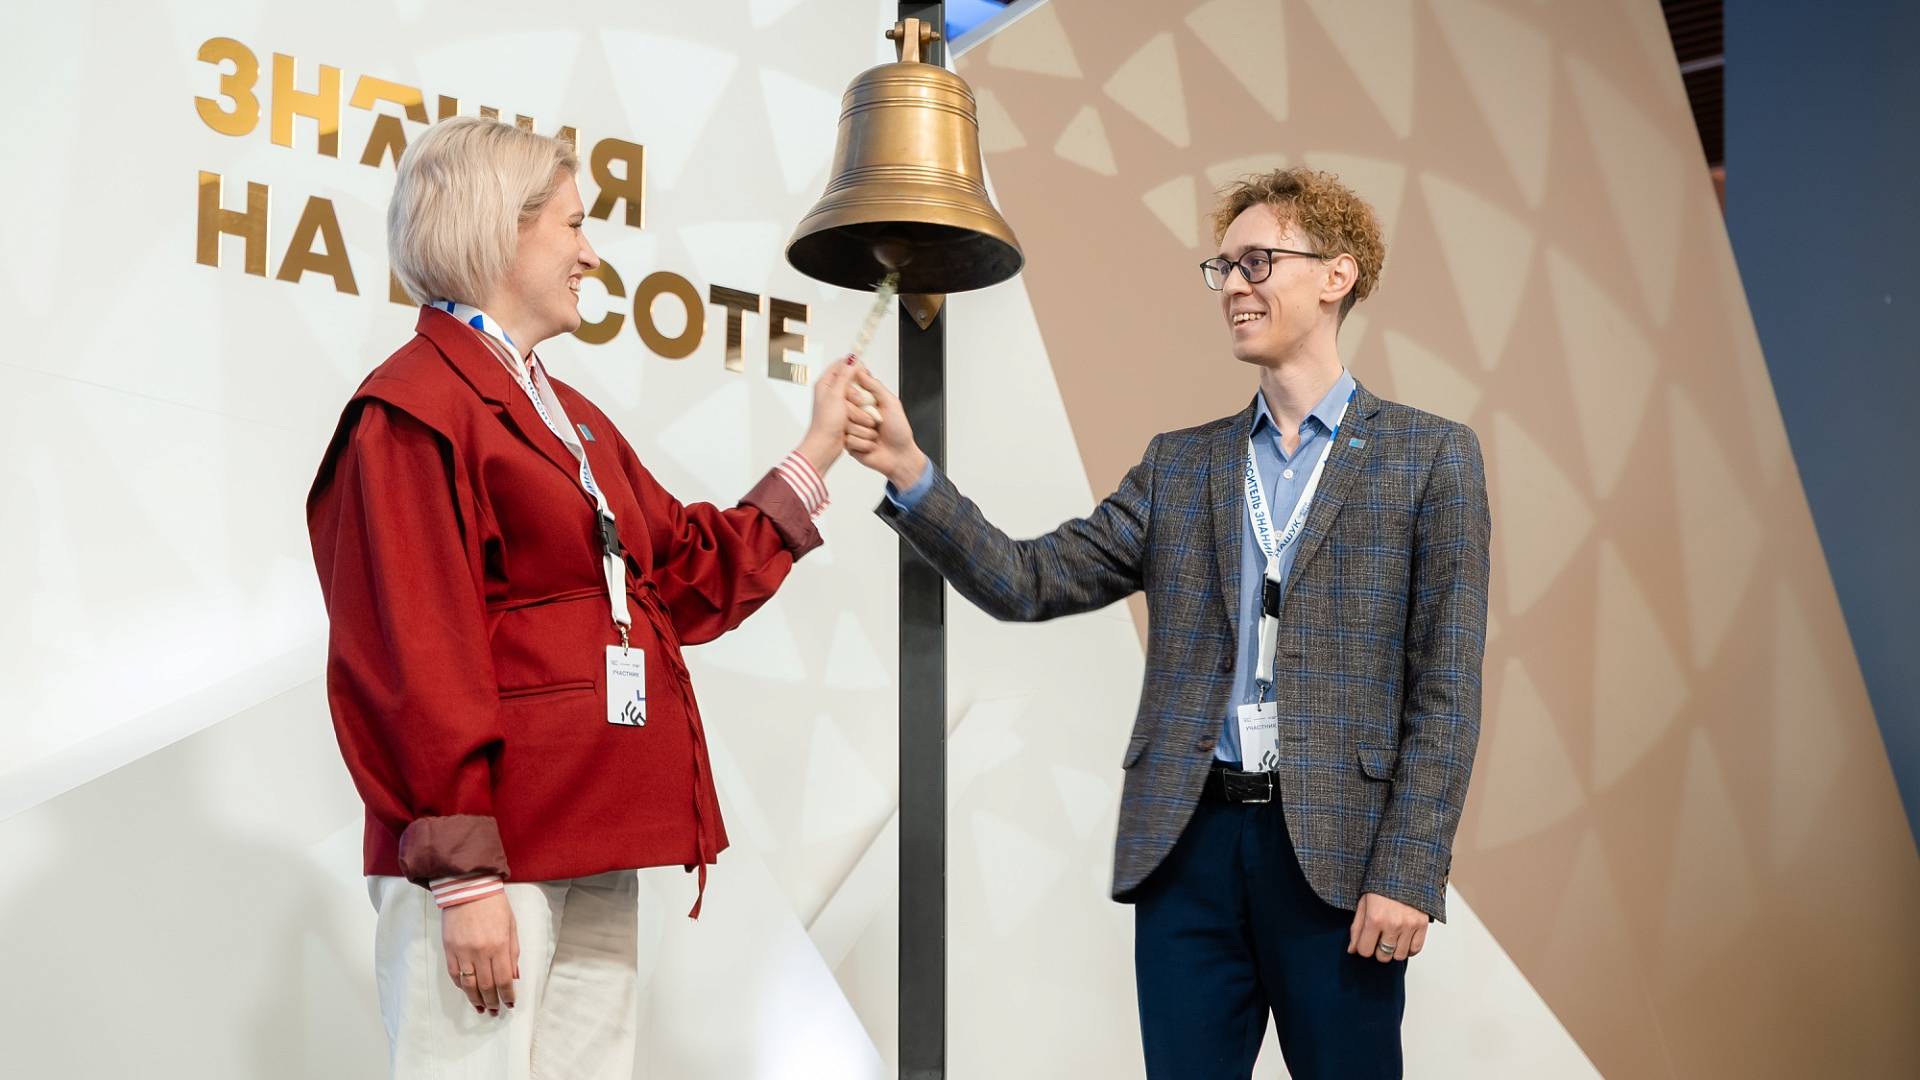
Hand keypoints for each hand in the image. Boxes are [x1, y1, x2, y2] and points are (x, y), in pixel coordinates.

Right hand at [442, 892, 518, 1014]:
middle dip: (492, 1001)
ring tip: (481, 1008)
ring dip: (475, 999)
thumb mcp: (511, 926)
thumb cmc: (494, 905)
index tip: (509, 1004)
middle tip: (494, 1011)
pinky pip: (455, 974)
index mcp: (499, 946)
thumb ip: (513, 953)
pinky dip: (461, 986)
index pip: (504, 980)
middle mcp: (480, 952)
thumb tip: (514, 976)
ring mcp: (463, 952)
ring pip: (468, 984)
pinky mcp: (449, 949)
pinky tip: (467, 991)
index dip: (507, 995)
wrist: (468, 889)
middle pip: (486, 986)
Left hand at [798, 357, 860, 477]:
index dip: (854, 367)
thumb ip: (845, 375)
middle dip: (857, 394)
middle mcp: (831, 392)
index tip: (864, 373)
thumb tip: (851, 358)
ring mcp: (839, 405)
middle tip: (854, 402)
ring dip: (859, 407)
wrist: (825, 446)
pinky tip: (857, 422)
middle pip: (853, 383)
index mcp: (825, 383)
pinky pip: (859, 410)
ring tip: (850, 416)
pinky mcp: (846, 416)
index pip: (841, 365)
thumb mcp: (836, 395)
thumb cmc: (825, 424)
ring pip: (858, 398)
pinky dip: (860, 415)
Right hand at [843, 366, 926, 489]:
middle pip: (845, 407)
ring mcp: (853, 429)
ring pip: (846, 424)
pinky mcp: (850, 443)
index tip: (862, 400)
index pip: (850, 391)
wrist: (900, 456)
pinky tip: (871, 445)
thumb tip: (861, 372)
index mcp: (866, 402)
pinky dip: (864, 443)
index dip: (854, 394)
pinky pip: (849, 439)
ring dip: (865, 432)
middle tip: (876, 422)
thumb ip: (875, 386)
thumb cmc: (899, 431)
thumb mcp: (891, 403)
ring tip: (875, 435)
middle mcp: (857, 414)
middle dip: (863, 416)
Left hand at [1347, 892, 1426, 963]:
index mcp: (1374, 918)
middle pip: (1383, 956)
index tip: (1365, 942)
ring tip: (1391, 938)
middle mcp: (1392, 924)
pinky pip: (1416, 949)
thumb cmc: (1381, 885)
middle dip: (1378, 950)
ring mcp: (1409, 925)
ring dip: (1393, 950)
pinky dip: (1409, 948)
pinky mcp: (1422, 924)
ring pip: (1399, 955)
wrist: (1403, 870)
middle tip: (1378, 939)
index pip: (1365, 950)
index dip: (1363, 948)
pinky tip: (1403, 940)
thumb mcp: (1363, 903)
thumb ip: (1357, 928)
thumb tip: (1352, 950)